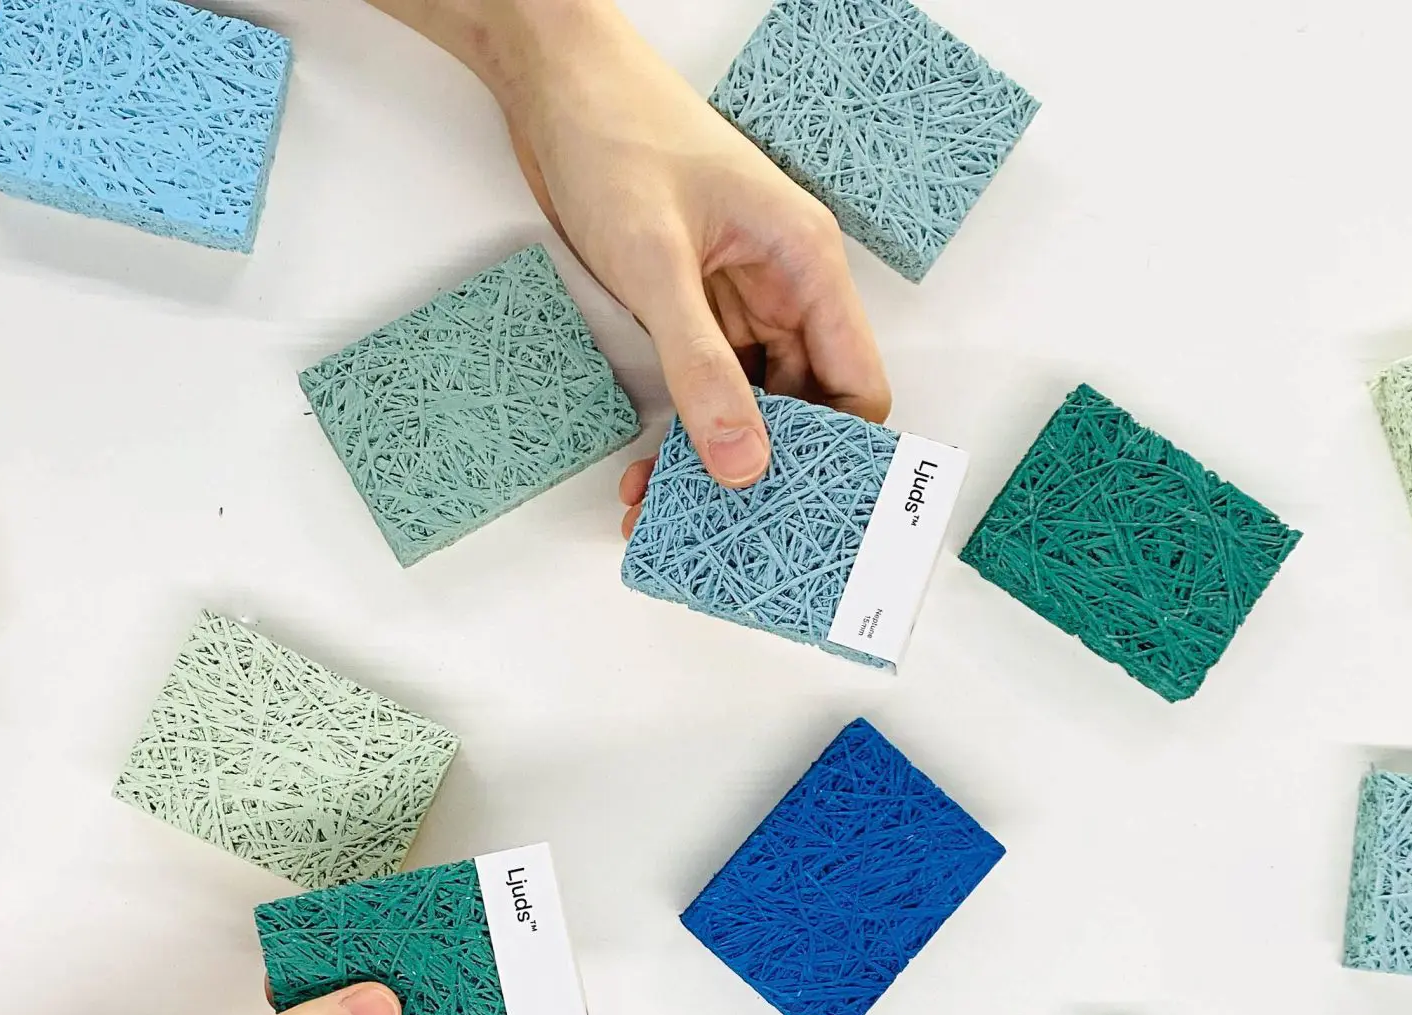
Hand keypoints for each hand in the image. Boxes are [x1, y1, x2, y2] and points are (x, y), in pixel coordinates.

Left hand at [407, 0, 889, 523]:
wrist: (553, 84)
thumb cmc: (617, 137)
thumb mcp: (657, 263)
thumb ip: (701, 368)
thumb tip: (745, 464)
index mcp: (805, 265)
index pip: (858, 384)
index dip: (840, 454)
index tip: (800, 512)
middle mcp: (782, 289)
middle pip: (806, 407)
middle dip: (767, 471)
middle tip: (724, 532)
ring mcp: (735, 302)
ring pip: (750, 406)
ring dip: (715, 461)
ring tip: (664, 512)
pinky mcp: (689, 309)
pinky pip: (705, 387)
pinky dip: (683, 433)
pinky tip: (648, 472)